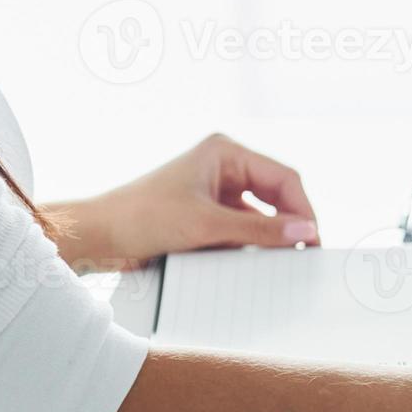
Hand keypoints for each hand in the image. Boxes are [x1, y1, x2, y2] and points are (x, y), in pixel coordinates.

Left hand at [49, 134, 318, 269]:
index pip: (284, 178)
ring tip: (281, 257)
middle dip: (290, 222)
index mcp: (226, 152)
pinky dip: (254, 243)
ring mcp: (218, 190)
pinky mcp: (210, 212)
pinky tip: (257, 259)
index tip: (312, 239)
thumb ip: (261, 230)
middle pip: (277, 194)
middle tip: (304, 251)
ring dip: (271, 235)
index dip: (302, 208)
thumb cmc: (141, 217)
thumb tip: (305, 232)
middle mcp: (225, 166)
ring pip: (263, 213)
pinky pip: (245, 226)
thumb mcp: (208, 225)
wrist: (99, 236)